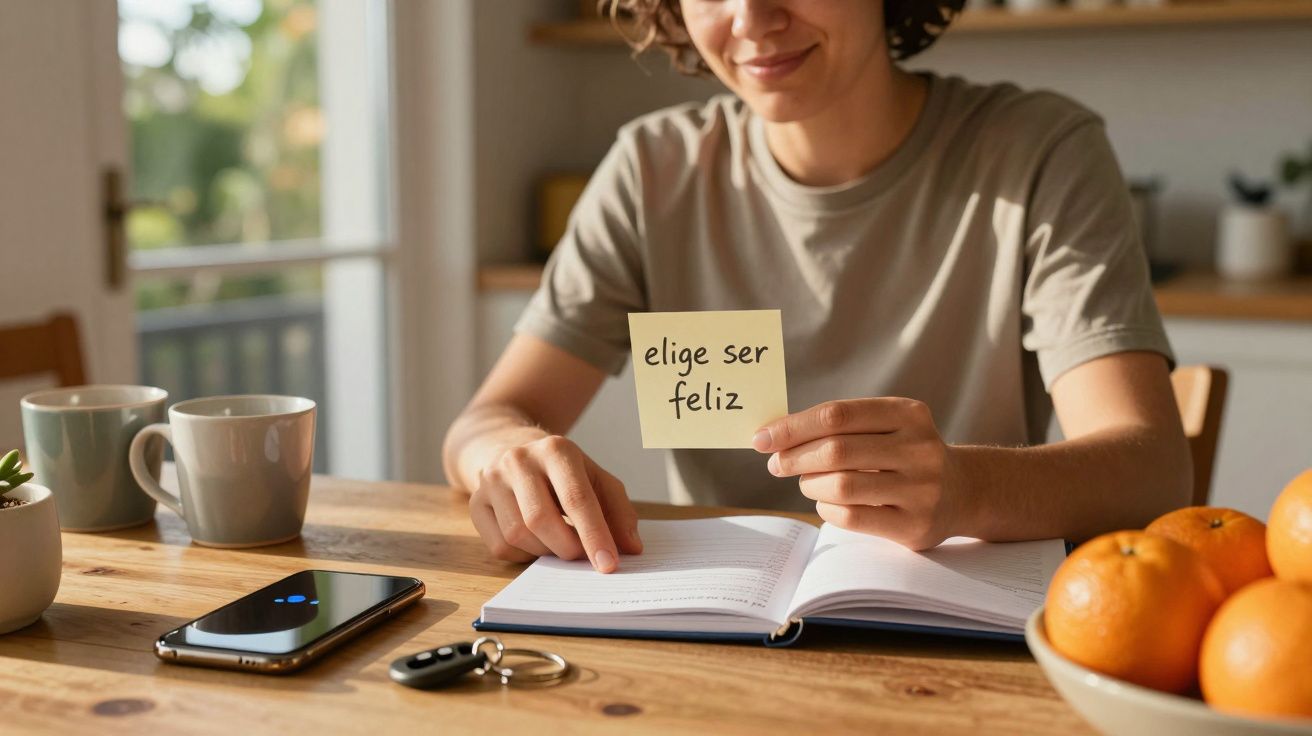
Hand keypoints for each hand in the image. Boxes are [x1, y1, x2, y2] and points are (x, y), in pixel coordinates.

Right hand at [469, 435, 642, 572]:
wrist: (509, 448)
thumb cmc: (561, 471)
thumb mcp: (595, 478)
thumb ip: (617, 510)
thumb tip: (632, 548)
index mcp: (556, 449)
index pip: (576, 498)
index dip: (595, 535)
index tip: (609, 565)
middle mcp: (518, 460)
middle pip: (541, 519)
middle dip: (568, 548)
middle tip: (583, 557)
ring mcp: (491, 481)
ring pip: (518, 535)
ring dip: (545, 551)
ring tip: (560, 543)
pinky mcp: (475, 503)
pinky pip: (500, 546)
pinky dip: (524, 555)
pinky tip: (536, 542)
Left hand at [753, 398, 965, 549]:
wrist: (964, 491)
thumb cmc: (905, 454)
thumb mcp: (887, 426)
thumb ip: (840, 425)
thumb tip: (774, 436)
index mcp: (908, 414)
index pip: (837, 415)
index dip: (793, 427)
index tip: (762, 438)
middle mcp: (920, 449)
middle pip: (836, 450)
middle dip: (795, 457)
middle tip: (778, 464)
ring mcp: (922, 490)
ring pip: (841, 486)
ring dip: (810, 485)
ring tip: (808, 482)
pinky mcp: (914, 526)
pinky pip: (852, 517)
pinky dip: (826, 509)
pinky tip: (827, 502)